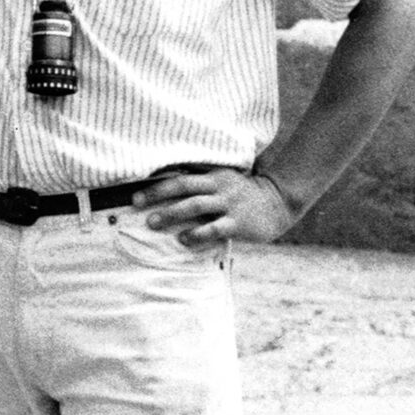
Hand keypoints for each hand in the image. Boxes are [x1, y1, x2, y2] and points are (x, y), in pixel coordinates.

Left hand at [133, 168, 296, 247]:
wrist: (279, 202)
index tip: (135, 191)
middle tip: (137, 204)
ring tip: (153, 223)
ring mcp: (229, 204)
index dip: (158, 183)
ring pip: (196, 206)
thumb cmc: (243, 194)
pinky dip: (197, 234)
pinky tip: (183, 239)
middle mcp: (219, 187)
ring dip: (172, 214)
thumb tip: (165, 184)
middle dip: (158, 195)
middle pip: (184, 187)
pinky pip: (214, 228)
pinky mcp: (238, 223)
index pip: (181, 176)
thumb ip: (200, 183)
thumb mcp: (223, 181)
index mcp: (213, 175)